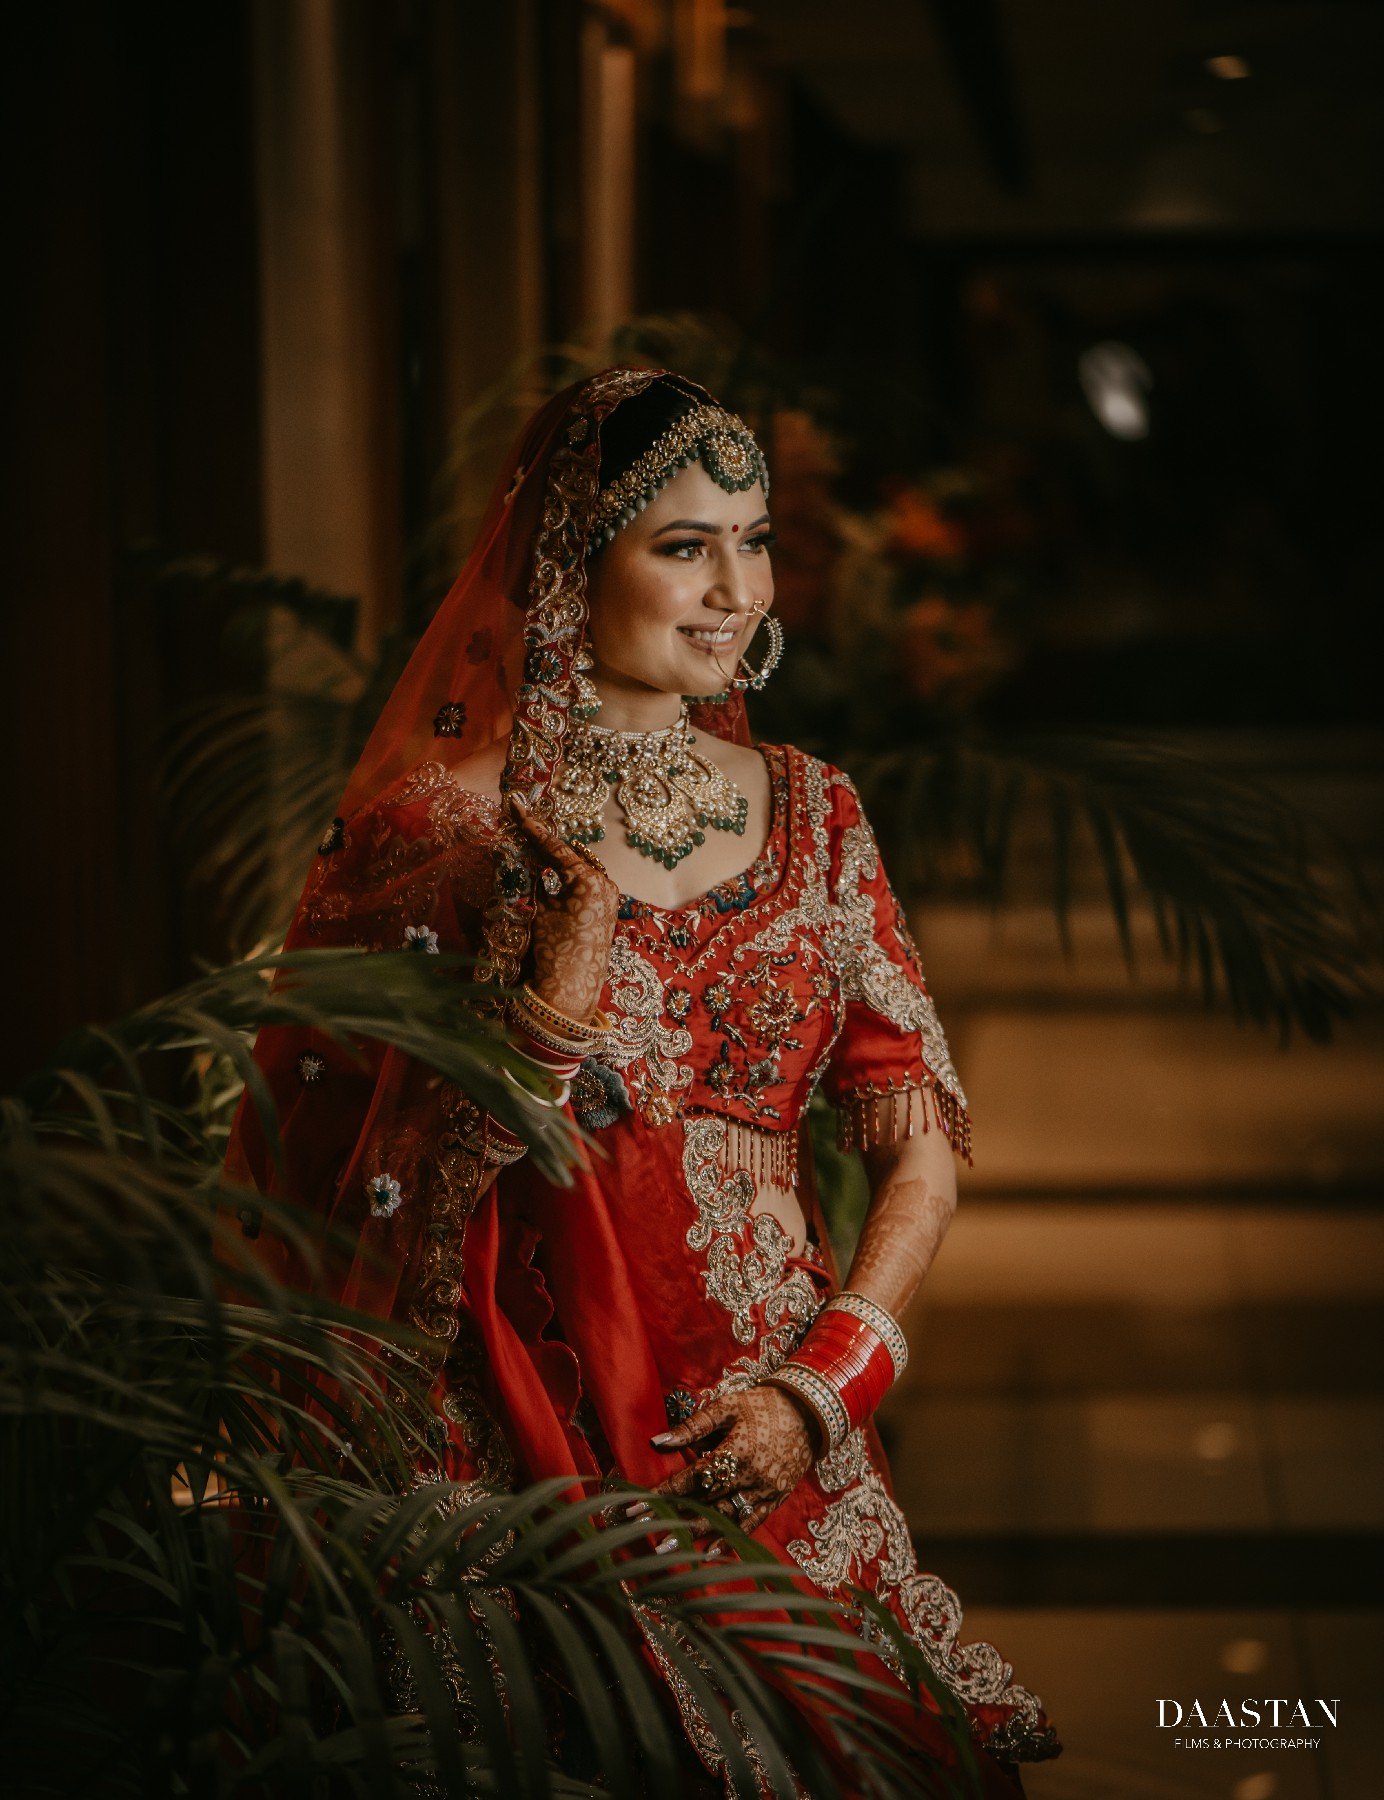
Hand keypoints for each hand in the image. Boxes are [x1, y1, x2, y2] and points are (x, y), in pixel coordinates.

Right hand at [509, 796, 621, 1022]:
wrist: (570, 990)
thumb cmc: (553, 951)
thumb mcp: (539, 911)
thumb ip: (535, 881)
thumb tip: (528, 860)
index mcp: (587, 880)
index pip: (553, 847)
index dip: (532, 827)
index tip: (516, 806)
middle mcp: (603, 883)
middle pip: (567, 853)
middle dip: (544, 842)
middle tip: (521, 823)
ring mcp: (608, 896)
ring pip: (576, 866)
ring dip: (555, 859)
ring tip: (531, 846)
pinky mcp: (606, 908)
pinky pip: (583, 883)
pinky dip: (566, 876)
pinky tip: (549, 872)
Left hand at [650, 1384, 817, 1532]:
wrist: (808, 1412)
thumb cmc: (761, 1405)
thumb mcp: (727, 1407)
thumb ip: (693, 1426)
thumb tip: (658, 1441)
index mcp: (737, 1451)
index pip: (692, 1478)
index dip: (663, 1492)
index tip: (635, 1506)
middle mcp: (750, 1476)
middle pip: (705, 1502)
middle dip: (671, 1516)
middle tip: (641, 1532)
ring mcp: (764, 1491)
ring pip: (725, 1518)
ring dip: (694, 1534)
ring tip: (666, 1548)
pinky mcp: (775, 1499)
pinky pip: (750, 1524)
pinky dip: (730, 1539)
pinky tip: (708, 1552)